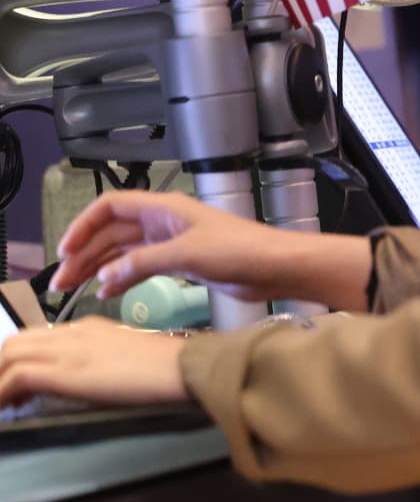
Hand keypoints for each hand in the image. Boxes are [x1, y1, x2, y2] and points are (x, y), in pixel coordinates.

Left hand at [0, 317, 187, 407]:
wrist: (181, 365)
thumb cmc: (167, 365)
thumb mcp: (127, 354)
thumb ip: (101, 358)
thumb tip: (82, 377)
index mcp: (88, 328)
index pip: (36, 337)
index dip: (19, 359)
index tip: (18, 385)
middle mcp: (74, 333)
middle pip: (15, 342)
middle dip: (2, 367)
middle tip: (6, 393)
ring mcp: (69, 349)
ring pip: (10, 354)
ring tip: (4, 402)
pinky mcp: (67, 370)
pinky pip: (17, 376)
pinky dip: (3, 392)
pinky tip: (6, 406)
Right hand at [53, 191, 302, 302]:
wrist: (276, 267)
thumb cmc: (239, 251)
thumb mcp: (186, 255)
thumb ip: (142, 263)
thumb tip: (103, 279)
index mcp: (163, 209)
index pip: (110, 207)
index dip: (83, 226)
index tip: (65, 250)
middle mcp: (164, 222)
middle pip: (111, 233)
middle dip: (84, 254)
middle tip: (61, 282)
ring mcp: (172, 242)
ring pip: (123, 252)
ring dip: (98, 268)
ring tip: (73, 291)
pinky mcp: (182, 262)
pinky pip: (140, 266)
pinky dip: (121, 278)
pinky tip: (107, 294)